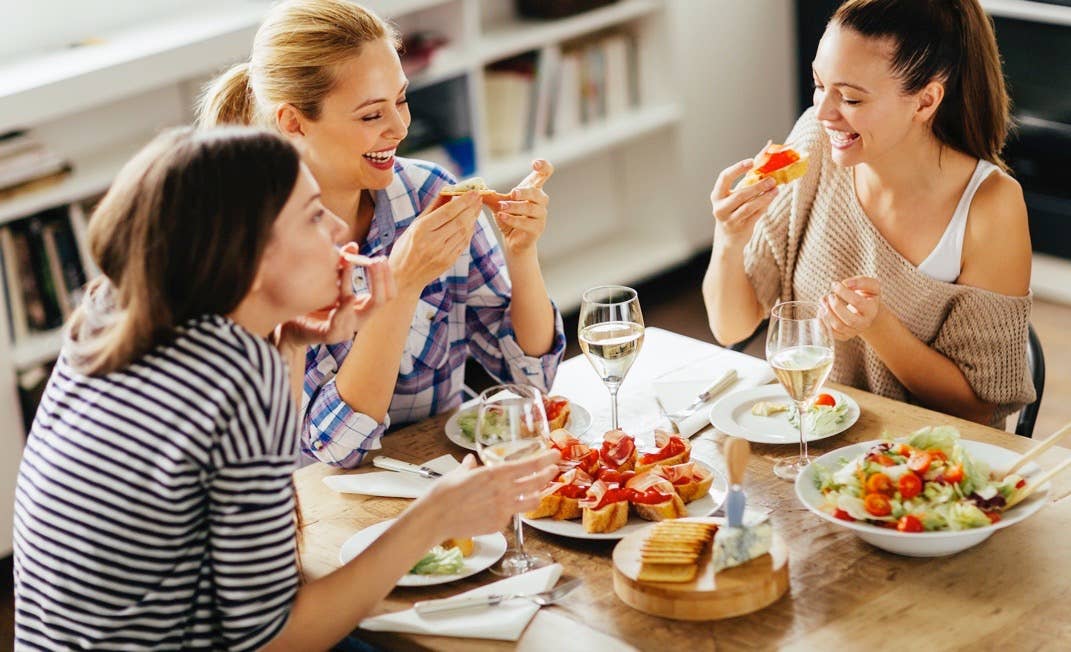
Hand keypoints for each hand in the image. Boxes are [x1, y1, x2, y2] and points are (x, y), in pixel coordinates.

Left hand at [277, 245, 395, 347]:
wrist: (289, 324)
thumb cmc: (311, 301)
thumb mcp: (329, 280)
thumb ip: (343, 264)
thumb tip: (353, 245)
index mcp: (362, 306)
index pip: (387, 293)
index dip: (387, 276)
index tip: (380, 259)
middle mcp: (358, 318)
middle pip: (381, 300)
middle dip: (380, 279)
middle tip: (375, 261)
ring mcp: (347, 328)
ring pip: (359, 305)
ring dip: (350, 280)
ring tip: (344, 263)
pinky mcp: (332, 335)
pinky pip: (341, 321)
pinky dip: (344, 307)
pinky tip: (346, 296)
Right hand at [390, 191, 481, 293]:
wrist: (403, 278)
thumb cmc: (405, 248)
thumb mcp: (414, 225)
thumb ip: (433, 208)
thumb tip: (448, 190)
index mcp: (421, 230)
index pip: (447, 212)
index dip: (463, 201)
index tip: (473, 192)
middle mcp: (432, 242)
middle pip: (459, 221)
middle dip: (472, 207)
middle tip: (479, 196)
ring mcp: (442, 254)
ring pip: (464, 232)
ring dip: (473, 218)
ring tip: (477, 207)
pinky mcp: (448, 262)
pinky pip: (463, 243)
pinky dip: (469, 231)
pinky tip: (471, 222)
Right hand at [425, 449, 560, 538]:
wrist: (434, 519)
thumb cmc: (443, 494)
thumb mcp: (458, 473)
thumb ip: (469, 467)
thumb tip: (470, 461)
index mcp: (494, 474)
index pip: (528, 465)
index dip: (545, 460)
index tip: (554, 456)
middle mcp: (503, 492)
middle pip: (536, 483)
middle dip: (548, 475)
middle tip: (553, 470)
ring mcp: (503, 510)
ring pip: (531, 502)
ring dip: (537, 494)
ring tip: (539, 490)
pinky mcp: (498, 525)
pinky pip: (512, 516)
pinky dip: (512, 510)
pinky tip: (508, 508)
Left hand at [486, 159, 553, 256]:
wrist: (512, 240)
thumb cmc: (509, 217)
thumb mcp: (498, 203)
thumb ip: (490, 195)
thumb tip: (475, 188)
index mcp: (533, 189)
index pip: (545, 173)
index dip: (544, 166)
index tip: (535, 164)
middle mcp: (541, 201)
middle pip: (537, 193)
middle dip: (524, 192)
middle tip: (512, 193)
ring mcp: (541, 216)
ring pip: (530, 209)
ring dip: (515, 207)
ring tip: (501, 207)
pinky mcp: (538, 229)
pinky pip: (526, 223)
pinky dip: (513, 220)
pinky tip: (502, 216)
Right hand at [710, 159, 777, 246]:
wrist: (728, 237)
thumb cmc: (734, 208)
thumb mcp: (736, 193)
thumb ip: (751, 174)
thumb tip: (767, 148)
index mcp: (717, 195)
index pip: (724, 177)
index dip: (738, 168)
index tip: (752, 162)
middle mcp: (720, 208)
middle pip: (740, 194)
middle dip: (758, 186)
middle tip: (772, 179)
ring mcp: (729, 220)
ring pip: (749, 206)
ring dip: (764, 197)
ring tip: (775, 189)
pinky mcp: (741, 228)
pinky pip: (755, 215)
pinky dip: (765, 206)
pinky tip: (772, 198)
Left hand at [820, 276, 880, 340]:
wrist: (867, 311)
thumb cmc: (867, 295)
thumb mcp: (871, 285)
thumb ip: (861, 281)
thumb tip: (845, 283)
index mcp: (871, 310)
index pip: (857, 302)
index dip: (843, 292)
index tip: (834, 284)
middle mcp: (864, 323)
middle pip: (849, 319)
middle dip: (835, 306)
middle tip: (829, 296)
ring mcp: (854, 331)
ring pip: (838, 326)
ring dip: (827, 313)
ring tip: (823, 301)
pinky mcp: (844, 336)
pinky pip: (831, 333)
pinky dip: (822, 322)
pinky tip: (821, 311)